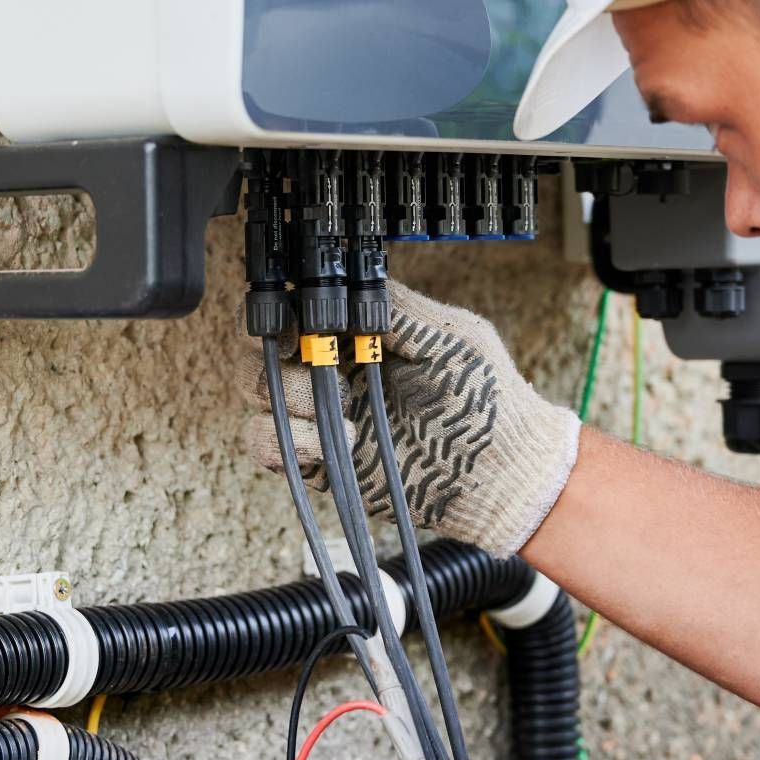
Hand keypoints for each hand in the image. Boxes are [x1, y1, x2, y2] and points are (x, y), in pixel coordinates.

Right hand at [240, 281, 580, 557]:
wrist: (500, 474)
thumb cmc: (486, 402)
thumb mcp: (452, 337)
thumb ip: (400, 308)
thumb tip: (354, 286)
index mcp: (360, 338)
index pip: (298, 312)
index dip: (286, 311)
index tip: (298, 320)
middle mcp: (334, 373)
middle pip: (265, 350)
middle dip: (276, 351)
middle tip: (307, 358)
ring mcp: (324, 417)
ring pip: (259, 395)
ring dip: (287, 394)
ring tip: (340, 406)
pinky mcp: (320, 461)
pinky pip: (267, 446)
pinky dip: (287, 440)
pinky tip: (334, 441)